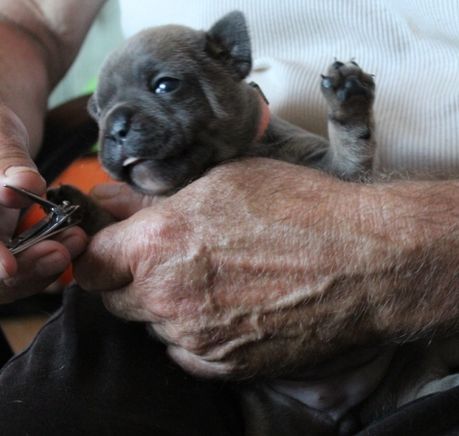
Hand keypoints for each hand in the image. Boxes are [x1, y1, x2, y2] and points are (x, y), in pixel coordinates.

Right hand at [0, 104, 86, 302]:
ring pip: (7, 274)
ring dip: (41, 266)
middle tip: (59, 253)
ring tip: (75, 241)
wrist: (1, 131)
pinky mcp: (7, 243)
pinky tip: (74, 240)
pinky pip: (26, 261)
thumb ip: (10, 160)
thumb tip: (24, 185)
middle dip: (21, 269)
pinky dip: (49, 256)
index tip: (9, 268)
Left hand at [75, 159, 458, 378]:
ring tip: (209, 281)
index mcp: (160, 244)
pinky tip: (226, 308)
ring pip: (153, 326)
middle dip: (130, 279)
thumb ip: (151, 197)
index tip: (110, 249)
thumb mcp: (221, 182)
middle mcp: (170, 298)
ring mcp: (198, 338)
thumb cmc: (298, 210)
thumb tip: (108, 199)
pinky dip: (192, 333)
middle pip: (115, 299)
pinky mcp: (227, 365)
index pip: (89, 263)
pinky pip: (185, 352)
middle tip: (167, 259)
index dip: (96, 254)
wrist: (363, 260)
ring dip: (166, 307)